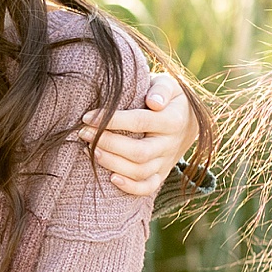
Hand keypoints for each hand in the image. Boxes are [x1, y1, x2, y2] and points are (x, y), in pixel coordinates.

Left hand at [77, 72, 197, 196]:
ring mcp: (166, 161)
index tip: (87, 117)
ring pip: (140, 172)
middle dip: (107, 144)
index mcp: (173, 120)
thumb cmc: (168, 97)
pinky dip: (130, 187)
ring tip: (90, 150)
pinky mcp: (162, 173)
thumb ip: (161, 89)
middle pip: (139, 152)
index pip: (139, 122)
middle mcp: (170, 144)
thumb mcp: (168, 84)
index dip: (111, 120)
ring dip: (112, 163)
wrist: (187, 119)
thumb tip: (153, 102)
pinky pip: (148, 187)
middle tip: (84, 133)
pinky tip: (111, 178)